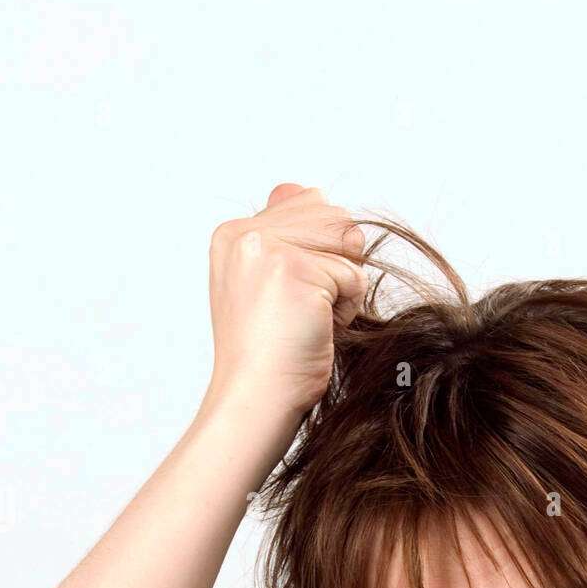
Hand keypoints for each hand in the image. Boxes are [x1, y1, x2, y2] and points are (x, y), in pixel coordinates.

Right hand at [201, 182, 366, 425]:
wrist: (256, 398)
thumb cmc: (268, 356)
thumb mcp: (268, 285)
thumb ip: (287, 235)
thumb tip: (308, 188)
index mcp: (234, 234)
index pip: (310, 203)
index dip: (322, 252)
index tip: (292, 297)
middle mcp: (244, 234)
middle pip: (334, 217)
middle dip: (336, 266)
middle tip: (304, 311)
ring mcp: (265, 249)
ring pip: (347, 241)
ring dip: (342, 286)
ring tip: (309, 318)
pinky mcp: (293, 270)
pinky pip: (353, 275)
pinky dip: (344, 310)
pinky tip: (314, 331)